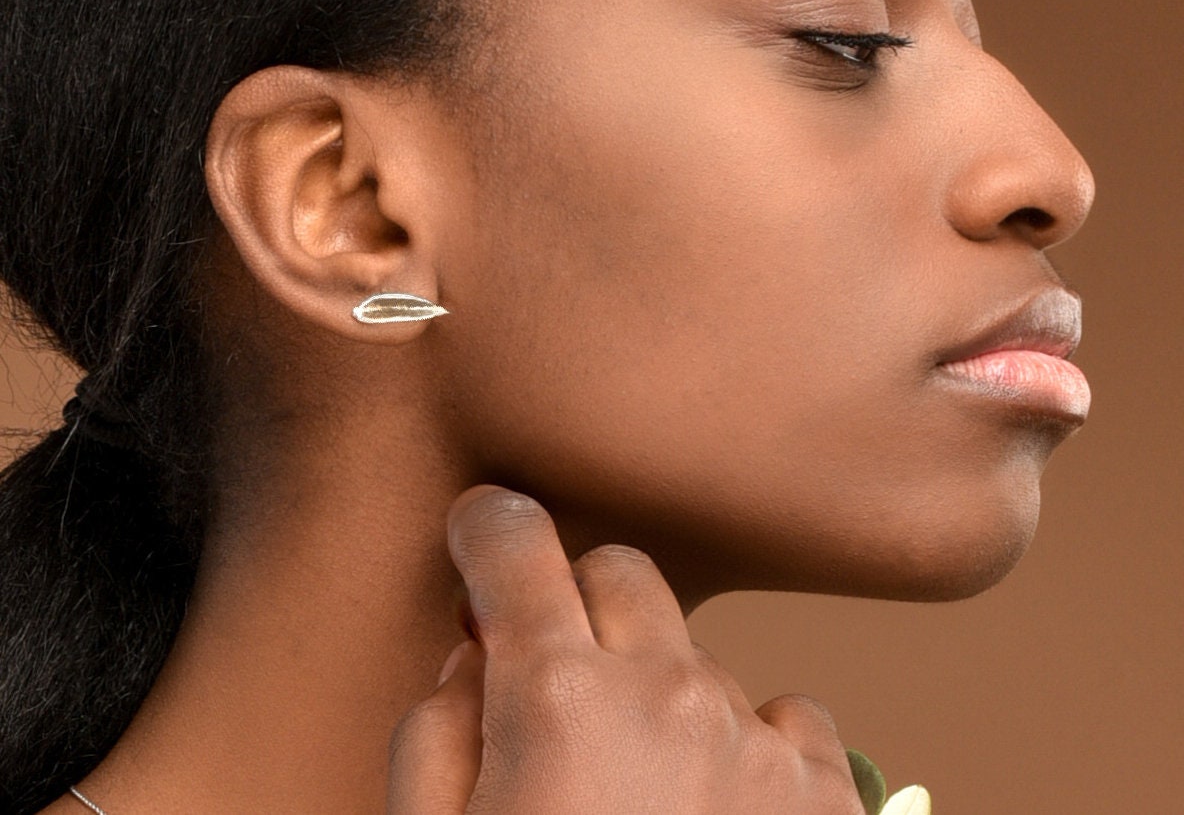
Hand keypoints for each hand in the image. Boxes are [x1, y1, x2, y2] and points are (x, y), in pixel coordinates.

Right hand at [386, 484, 865, 813]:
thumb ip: (439, 728)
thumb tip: (480, 651)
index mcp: (555, 698)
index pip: (515, 543)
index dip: (487, 527)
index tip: (480, 530)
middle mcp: (667, 693)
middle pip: (619, 571)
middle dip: (575, 601)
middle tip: (550, 676)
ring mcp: (757, 743)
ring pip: (697, 650)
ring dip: (658, 689)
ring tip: (636, 795)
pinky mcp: (826, 802)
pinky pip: (783, 718)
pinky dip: (743, 745)